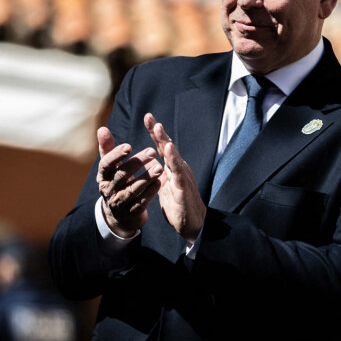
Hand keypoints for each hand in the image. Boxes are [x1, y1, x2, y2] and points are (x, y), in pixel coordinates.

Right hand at [96, 126, 162, 236]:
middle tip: (152, 151)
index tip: (129, 146)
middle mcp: (108, 190)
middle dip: (136, 163)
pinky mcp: (131, 213)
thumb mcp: (110, 168)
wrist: (120, 215)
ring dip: (147, 177)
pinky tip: (159, 182)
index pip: (105, 164)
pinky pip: (141, 202)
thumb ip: (107, 148)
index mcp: (102, 177)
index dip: (116, 155)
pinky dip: (150, 192)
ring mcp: (119, 203)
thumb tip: (102, 128)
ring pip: (133, 189)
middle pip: (121, 176)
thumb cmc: (116, 183)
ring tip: (160, 167)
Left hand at [144, 113, 205, 243]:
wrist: (192, 223)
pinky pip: (178, 172)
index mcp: (172, 167)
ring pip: (173, 156)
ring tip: (157, 128)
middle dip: (158, 132)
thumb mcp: (165, 185)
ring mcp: (182, 176)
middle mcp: (178, 168)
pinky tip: (168, 151)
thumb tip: (151, 160)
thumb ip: (159, 172)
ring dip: (165, 141)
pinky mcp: (184, 187)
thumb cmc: (179, 204)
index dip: (154, 133)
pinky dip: (173, 160)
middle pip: (167, 146)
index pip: (161, 147)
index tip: (147, 117)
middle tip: (150, 118)